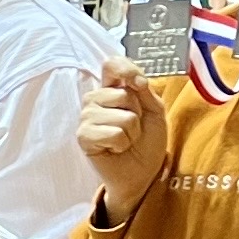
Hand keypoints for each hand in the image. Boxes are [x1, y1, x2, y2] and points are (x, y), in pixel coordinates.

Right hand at [77, 63, 170, 220]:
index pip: (111, 64)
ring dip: (131, 133)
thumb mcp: (155, 111)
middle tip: (133, 129)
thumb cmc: (146, 143)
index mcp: (112, 88)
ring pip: (121, 116)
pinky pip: (112, 133)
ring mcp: (86, 117)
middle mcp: (96, 99)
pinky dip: (121, 144)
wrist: (141, 174)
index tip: (140, 84)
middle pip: (122, 94)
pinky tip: (116, 149)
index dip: (126, 70)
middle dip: (137, 114)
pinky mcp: (83, 136)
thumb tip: (136, 80)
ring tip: (125, 141)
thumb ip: (146, 92)